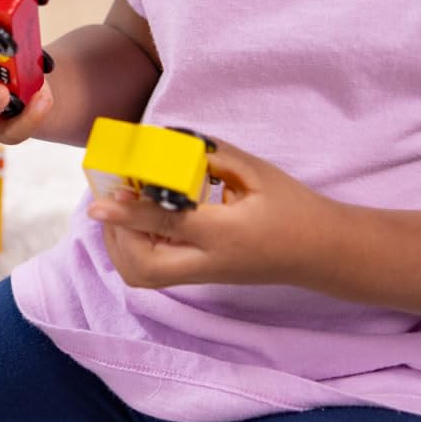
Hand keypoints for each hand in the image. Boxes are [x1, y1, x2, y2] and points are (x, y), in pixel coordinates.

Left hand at [86, 137, 336, 291]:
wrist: (321, 251)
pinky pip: (154, 273)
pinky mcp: (201, 278)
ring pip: (143, 276)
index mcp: (226, 232)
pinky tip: (143, 221)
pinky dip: (136, 248)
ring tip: (126, 208)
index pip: (169, 224)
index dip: (130, 213)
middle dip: (118, 235)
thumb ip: (210, 156)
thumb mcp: (256, 172)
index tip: (99, 201)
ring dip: (122, 244)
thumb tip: (164, 143)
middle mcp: (209, 261)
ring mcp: (204, 275)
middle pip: (144, 267)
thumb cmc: (292, 205)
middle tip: (115, 198)